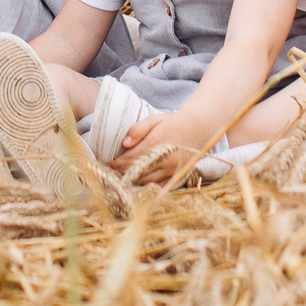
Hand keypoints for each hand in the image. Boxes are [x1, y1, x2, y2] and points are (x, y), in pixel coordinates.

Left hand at [114, 109, 234, 186]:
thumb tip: (124, 144)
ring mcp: (171, 170)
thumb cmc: (171, 124)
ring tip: (123, 177)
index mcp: (156, 143)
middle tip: (111, 173)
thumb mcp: (154, 120)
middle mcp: (164, 159)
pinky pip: (158, 186)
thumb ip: (137, 129)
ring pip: (146, 181)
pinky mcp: (176, 176)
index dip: (117, 163)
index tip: (108, 164)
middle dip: (122, 173)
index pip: (131, 158)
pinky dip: (147, 186)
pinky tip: (139, 182)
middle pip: (137, 172)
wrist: (196, 130)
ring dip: (133, 181)